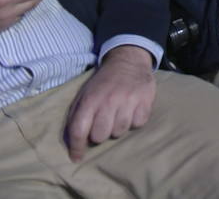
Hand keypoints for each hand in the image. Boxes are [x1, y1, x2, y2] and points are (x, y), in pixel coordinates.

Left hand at [64, 45, 155, 161]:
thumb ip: (77, 116)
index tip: (76, 158)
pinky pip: (138, 124)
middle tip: (103, 124)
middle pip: (100, 136)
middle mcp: (109, 101)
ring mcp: (129, 101)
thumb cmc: (102, 82)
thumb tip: (73, 141)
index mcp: (90, 99)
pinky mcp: (146, 101)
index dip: (76, 148)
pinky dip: (134, 121)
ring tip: (118, 116)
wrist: (128, 60)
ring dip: (117, 127)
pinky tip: (131, 111)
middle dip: (99, 134)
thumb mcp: (84, 94)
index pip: (79, 130)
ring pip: (119, 132)